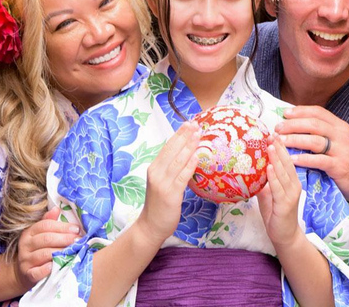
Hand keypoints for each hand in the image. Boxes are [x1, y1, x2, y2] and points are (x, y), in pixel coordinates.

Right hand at [14, 207, 81, 290]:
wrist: (24, 272)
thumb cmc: (37, 250)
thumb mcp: (40, 234)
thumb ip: (48, 222)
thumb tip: (57, 209)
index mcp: (29, 232)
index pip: (45, 226)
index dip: (62, 227)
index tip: (76, 229)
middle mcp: (25, 245)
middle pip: (46, 239)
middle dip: (64, 238)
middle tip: (78, 240)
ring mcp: (25, 260)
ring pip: (43, 254)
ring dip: (60, 252)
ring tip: (73, 251)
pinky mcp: (27, 274)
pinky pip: (36, 272)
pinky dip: (45, 269)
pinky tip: (54, 266)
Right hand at [136, 121, 200, 245]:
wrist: (150, 226)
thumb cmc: (159, 203)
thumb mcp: (162, 181)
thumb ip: (171, 168)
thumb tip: (187, 152)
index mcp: (154, 168)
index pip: (167, 147)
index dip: (178, 134)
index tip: (189, 123)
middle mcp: (156, 173)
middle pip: (172, 150)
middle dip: (184, 136)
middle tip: (195, 124)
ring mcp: (163, 183)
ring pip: (178, 161)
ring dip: (189, 146)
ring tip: (198, 135)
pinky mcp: (170, 194)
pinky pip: (182, 176)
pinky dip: (189, 165)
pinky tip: (197, 156)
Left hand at [256, 137, 302, 247]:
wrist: (285, 236)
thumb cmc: (276, 213)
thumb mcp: (267, 193)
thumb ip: (262, 181)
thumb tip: (248, 168)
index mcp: (291, 181)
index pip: (286, 160)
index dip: (280, 147)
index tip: (273, 134)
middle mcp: (294, 185)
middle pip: (287, 163)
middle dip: (279, 148)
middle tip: (272, 134)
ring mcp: (291, 195)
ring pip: (283, 173)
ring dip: (276, 159)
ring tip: (270, 146)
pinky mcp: (285, 205)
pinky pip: (278, 189)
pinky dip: (273, 177)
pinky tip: (269, 168)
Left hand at [275, 105, 348, 205]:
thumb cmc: (346, 161)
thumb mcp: (338, 142)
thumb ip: (322, 132)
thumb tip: (296, 124)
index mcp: (340, 126)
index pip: (318, 112)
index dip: (300, 111)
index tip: (285, 113)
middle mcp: (342, 135)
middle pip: (313, 125)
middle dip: (293, 125)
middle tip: (278, 129)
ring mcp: (342, 151)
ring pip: (314, 141)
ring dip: (294, 140)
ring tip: (280, 142)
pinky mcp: (340, 166)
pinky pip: (319, 160)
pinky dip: (303, 159)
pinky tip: (291, 159)